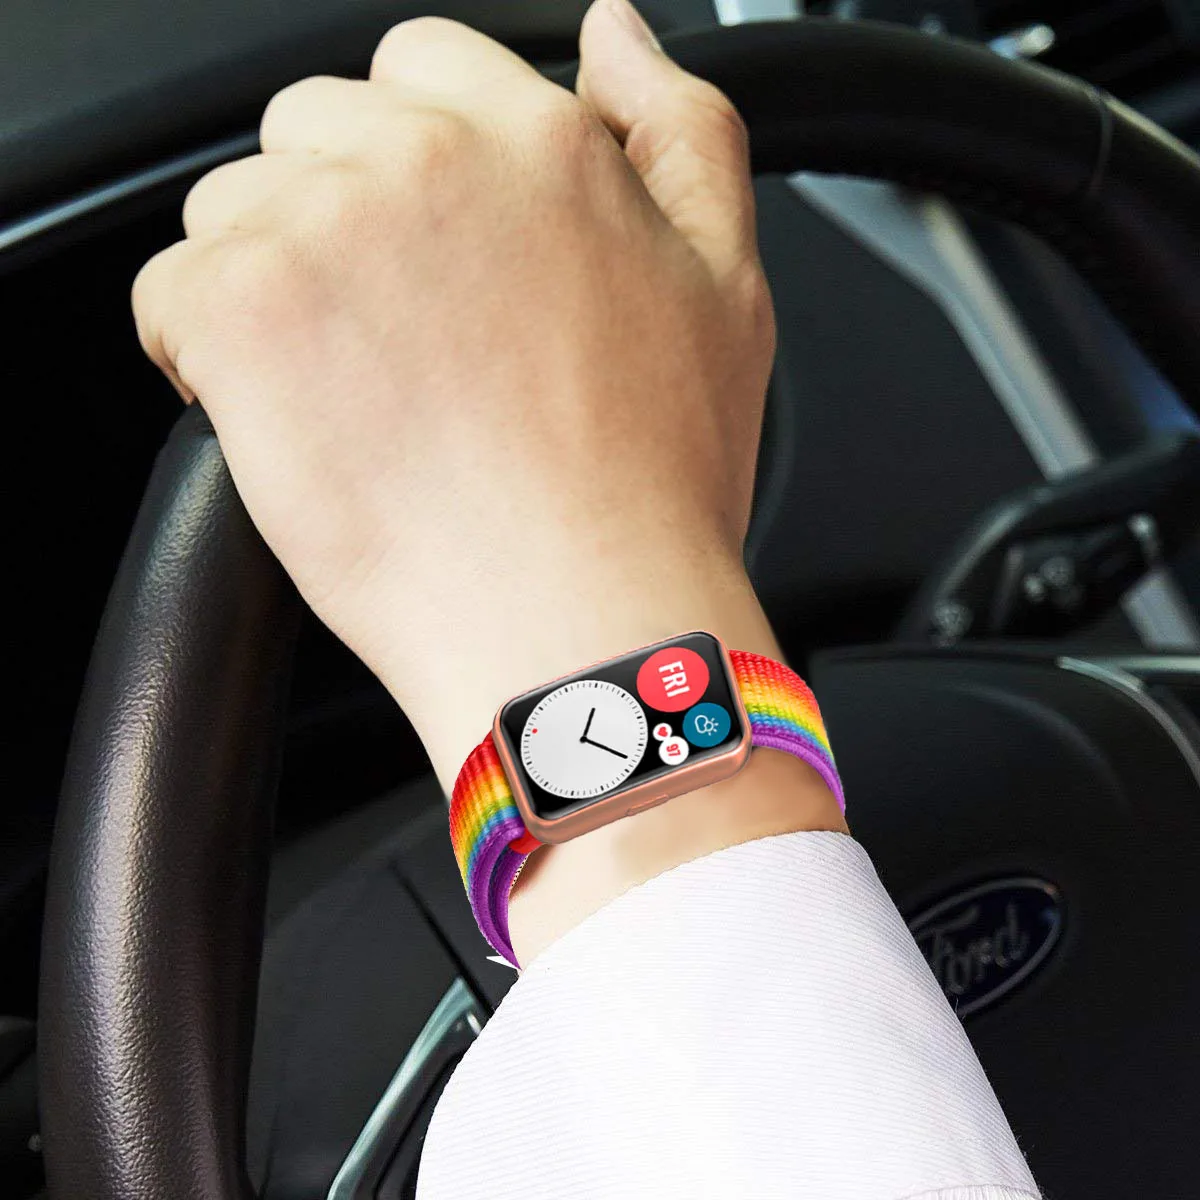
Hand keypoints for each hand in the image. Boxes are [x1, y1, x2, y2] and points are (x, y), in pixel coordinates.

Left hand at [131, 0, 778, 786]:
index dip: (413, 163)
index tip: (424, 248)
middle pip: (314, 129)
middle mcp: (428, 163)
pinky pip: (172, 294)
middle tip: (394, 337)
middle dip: (338, 215)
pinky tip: (288, 417)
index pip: (421, 71)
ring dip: (273, 286)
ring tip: (350, 393)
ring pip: (236, 208)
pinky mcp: (245, 315)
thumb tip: (618, 37)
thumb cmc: (653, 485)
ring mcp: (327, 231)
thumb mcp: (728, 290)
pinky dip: (206, 353)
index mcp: (539, 145)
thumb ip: (682, 133)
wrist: (580, 621)